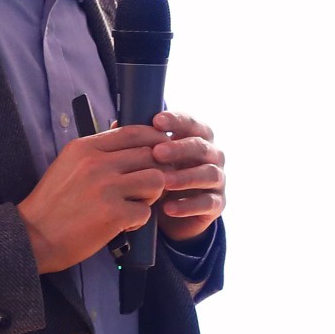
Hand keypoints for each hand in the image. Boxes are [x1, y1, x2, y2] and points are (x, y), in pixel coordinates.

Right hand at [19, 124, 168, 273]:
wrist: (33, 237)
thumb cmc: (52, 204)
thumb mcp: (68, 165)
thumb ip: (96, 152)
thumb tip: (129, 139)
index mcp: (85, 148)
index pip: (133, 132)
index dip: (154, 138)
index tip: (160, 148)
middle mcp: (97, 164)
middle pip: (150, 155)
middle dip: (156, 170)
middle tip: (146, 185)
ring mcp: (106, 189)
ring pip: (156, 180)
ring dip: (152, 194)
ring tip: (136, 203)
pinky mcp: (113, 214)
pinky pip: (146, 211)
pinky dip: (139, 220)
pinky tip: (124, 224)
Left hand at [148, 111, 223, 242]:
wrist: (173, 212)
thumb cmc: (161, 175)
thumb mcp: (150, 158)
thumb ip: (138, 141)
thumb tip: (116, 123)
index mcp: (196, 137)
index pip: (191, 123)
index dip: (176, 121)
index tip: (156, 121)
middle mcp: (211, 155)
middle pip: (201, 146)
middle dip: (180, 148)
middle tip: (157, 153)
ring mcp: (217, 179)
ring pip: (209, 174)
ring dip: (186, 177)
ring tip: (163, 182)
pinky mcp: (217, 203)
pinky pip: (207, 203)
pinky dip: (188, 206)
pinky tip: (169, 208)